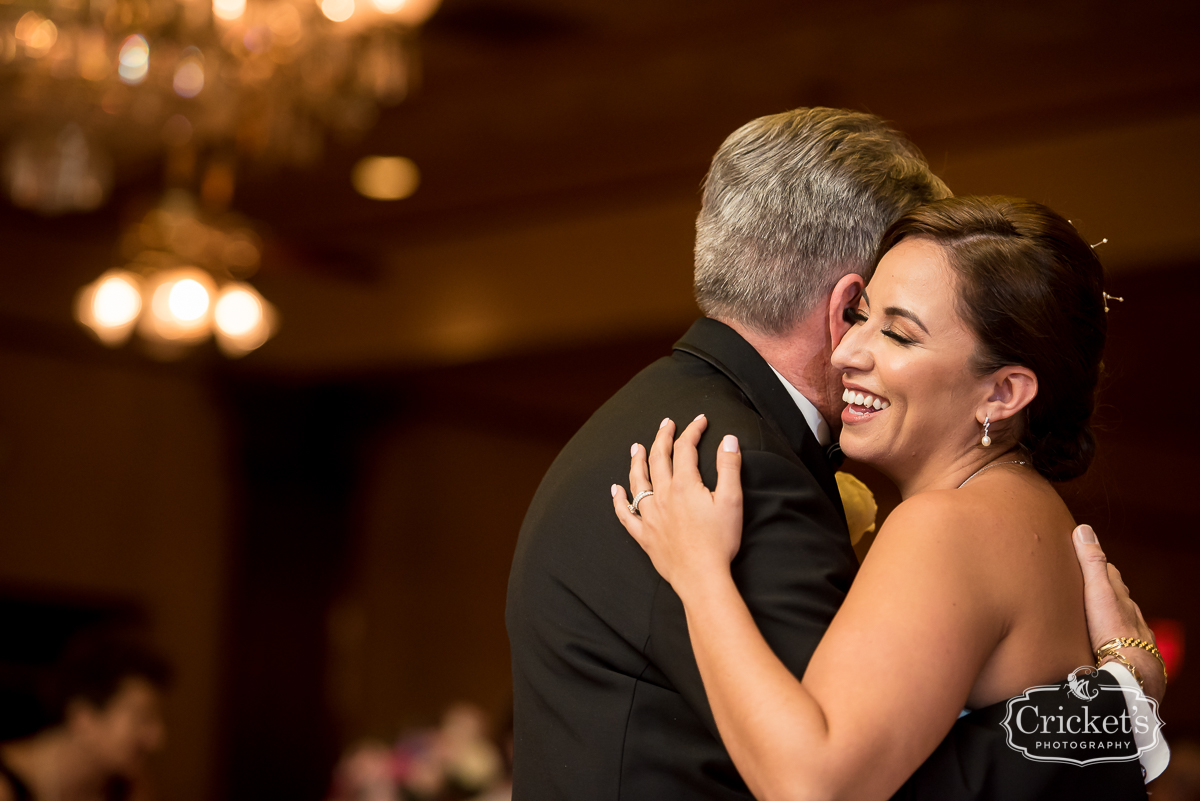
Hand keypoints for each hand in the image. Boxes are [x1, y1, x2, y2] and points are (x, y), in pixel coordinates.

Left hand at [611, 415, 743, 594]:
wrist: (702, 577)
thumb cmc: (719, 541)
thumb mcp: (732, 500)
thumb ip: (729, 467)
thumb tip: (728, 440)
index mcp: (683, 485)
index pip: (685, 448)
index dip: (692, 431)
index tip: (700, 420)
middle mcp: (662, 496)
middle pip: (658, 458)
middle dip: (662, 437)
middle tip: (666, 424)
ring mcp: (650, 516)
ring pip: (638, 481)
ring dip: (637, 461)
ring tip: (637, 447)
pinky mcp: (644, 535)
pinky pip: (626, 514)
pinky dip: (619, 500)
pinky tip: (615, 490)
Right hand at [1072, 524, 1165, 702]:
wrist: (1130, 670)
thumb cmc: (1112, 629)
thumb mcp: (1097, 591)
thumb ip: (1091, 562)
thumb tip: (1084, 529)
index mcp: (1120, 596)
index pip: (1110, 573)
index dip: (1098, 564)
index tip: (1083, 558)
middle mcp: (1130, 613)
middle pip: (1117, 596)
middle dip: (1104, 590)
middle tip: (1085, 586)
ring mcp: (1132, 634)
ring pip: (1120, 620)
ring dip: (1107, 616)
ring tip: (1091, 616)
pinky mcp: (1129, 655)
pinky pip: (1120, 641)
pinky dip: (1111, 637)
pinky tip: (1103, 643)